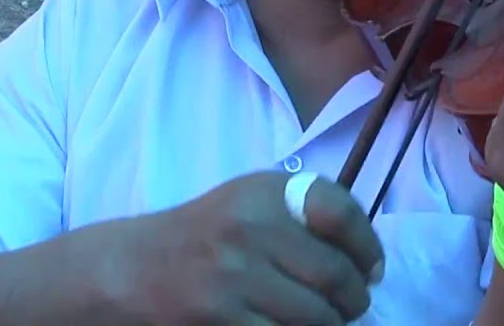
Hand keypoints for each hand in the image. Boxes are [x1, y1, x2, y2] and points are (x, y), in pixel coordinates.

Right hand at [90, 171, 384, 325]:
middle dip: (355, 299)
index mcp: (266, 191)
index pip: (341, 212)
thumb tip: (369, 261)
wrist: (131, 269)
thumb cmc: (206, 237)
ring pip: (316, 316)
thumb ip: (305, 217)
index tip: (372, 270)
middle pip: (336, 275)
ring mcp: (233, 275)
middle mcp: (250, 227)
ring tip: (326, 321)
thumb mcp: (251, 204)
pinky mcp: (218, 317)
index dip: (369, 248)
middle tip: (353, 306)